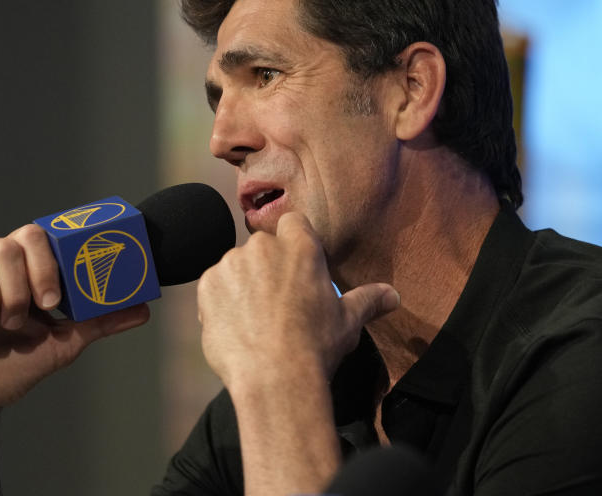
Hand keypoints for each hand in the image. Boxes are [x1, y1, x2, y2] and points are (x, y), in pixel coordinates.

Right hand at [0, 223, 149, 419]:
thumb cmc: (13, 365)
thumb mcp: (63, 343)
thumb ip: (99, 321)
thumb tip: (144, 308)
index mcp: (16, 265)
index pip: (33, 236)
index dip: (46, 264)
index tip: (52, 303)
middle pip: (6, 245)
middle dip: (18, 290)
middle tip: (18, 323)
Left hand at [197, 211, 399, 389]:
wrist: (275, 378)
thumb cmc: (316, 346)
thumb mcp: (349, 321)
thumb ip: (368, 300)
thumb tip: (393, 296)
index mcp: (299, 245)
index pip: (294, 224)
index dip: (295, 244)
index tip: (298, 270)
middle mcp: (262, 246)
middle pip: (263, 248)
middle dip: (268, 269)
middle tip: (279, 305)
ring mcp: (230, 264)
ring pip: (237, 268)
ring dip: (243, 286)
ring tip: (256, 321)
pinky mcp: (207, 286)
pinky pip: (214, 288)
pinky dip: (222, 304)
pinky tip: (238, 329)